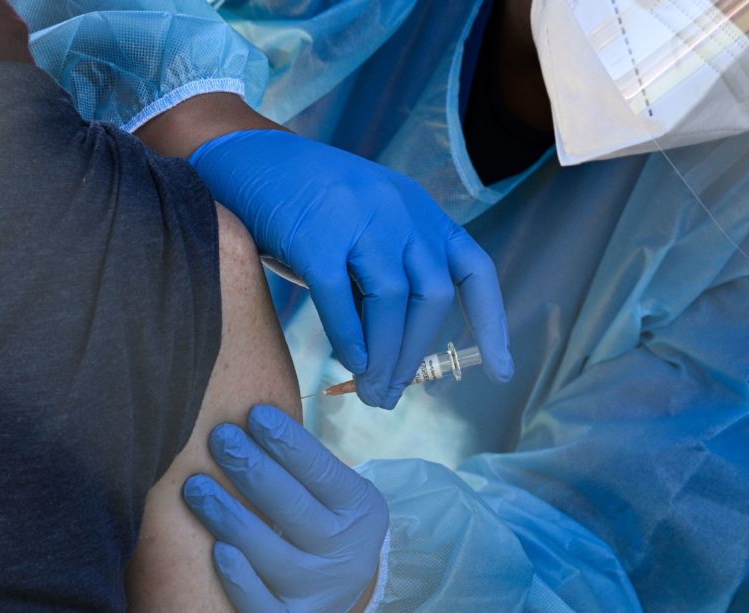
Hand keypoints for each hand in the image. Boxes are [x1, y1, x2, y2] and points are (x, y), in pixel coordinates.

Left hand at [183, 406, 388, 612]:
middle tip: (219, 438)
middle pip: (294, 509)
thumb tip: (252, 414)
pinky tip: (217, 548)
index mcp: (360, 510)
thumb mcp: (335, 492)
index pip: (322, 472)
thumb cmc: (323, 519)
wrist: (338, 585)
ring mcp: (319, 589)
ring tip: (195, 485)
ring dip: (231, 516)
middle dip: (252, 468)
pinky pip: (262, 602)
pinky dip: (240, 577)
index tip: (254, 414)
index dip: (288, 442)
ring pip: (273, 554)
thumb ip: (305, 466)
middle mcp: (346, 552)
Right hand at [188, 128, 513, 407]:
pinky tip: (350, 362)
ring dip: (386, 356)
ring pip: (392, 301)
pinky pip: (341, 299)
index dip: (491, 321)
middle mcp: (400, 211)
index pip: (473, 270)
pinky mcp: (317, 233)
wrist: (247, 159)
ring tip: (372, 391)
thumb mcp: (366, 231)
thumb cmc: (309, 208)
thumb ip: (387, 279)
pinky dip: (349, 338)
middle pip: (432, 295)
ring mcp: (360, 217)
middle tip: (394, 393)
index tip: (501, 369)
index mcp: (420, 213)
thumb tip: (397, 357)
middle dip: (417, 353)